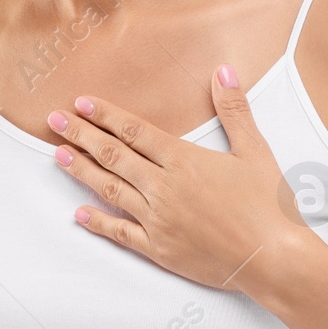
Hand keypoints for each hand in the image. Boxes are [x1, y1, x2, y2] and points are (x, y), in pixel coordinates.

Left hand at [46, 63, 311, 295]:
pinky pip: (121, 233)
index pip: (135, 132)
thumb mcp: (255, 151)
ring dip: (82, 171)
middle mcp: (164, 188)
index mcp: (184, 161)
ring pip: (111, 190)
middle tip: (54, 121)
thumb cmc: (268, 204)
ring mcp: (158, 220)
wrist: (273, 258)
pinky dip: (98, 223)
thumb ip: (234, 110)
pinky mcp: (160, 249)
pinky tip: (78, 214)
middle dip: (81, 135)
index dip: (106, 116)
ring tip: (59, 156)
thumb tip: (224, 70)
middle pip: (114, 156)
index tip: (81, 103)